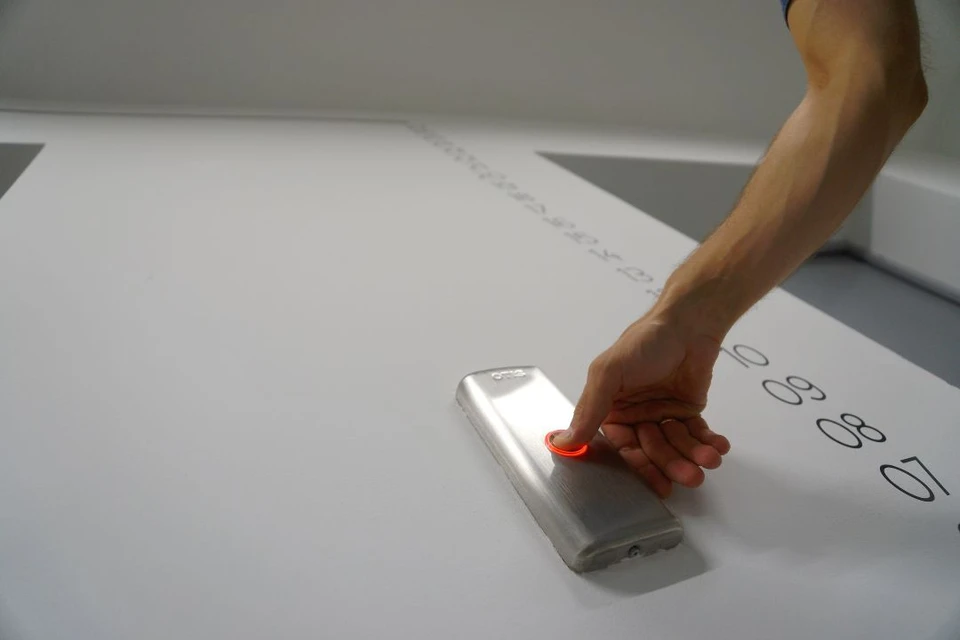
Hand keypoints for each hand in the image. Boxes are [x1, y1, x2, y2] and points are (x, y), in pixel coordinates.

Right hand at [551, 313, 730, 497]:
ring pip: (677, 445)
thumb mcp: (609, 373)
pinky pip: (696, 433)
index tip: (659, 486)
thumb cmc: (644, 344)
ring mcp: (662, 412)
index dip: (641, 467)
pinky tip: (718, 446)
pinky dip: (708, 442)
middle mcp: (635, 414)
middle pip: (654, 450)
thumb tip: (561, 442)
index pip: (624, 446)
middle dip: (673, 463)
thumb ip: (589, 410)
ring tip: (711, 458)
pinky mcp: (687, 409)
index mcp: (611, 408)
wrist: (688, 324)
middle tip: (692, 475)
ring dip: (694, 454)